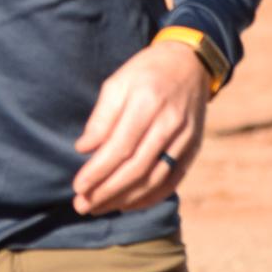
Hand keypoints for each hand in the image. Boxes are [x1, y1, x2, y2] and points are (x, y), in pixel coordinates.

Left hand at [72, 40, 211, 216]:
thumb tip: (83, 149)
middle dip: (107, 191)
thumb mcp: (117, 83)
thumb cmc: (145, 72)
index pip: (120, 147)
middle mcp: (170, 123)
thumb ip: (101, 117)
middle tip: (82, 206)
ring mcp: (186, 138)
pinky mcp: (193, 148)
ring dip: (125, 199)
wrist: (190, 64)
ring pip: (155, 179)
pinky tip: (127, 204)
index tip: (78, 187)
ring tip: (99, 208)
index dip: (98, 171)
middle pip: (137, 168)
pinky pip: (172, 181)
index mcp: (147, 102)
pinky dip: (149, 197)